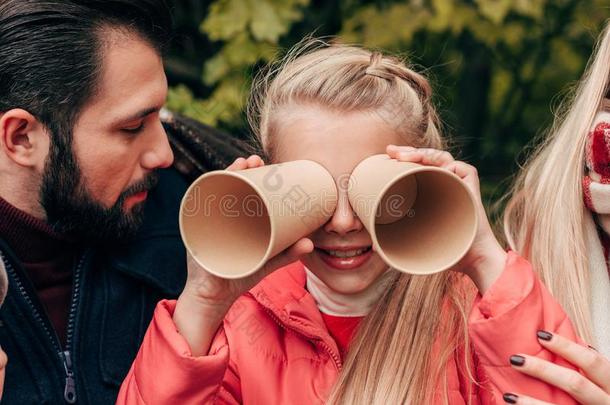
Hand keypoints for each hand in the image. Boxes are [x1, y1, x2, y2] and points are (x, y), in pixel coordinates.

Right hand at [174, 155, 313, 354]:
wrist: (215, 297)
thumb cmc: (241, 274)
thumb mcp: (268, 261)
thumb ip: (288, 253)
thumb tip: (310, 243)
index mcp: (238, 217)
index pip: (244, 189)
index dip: (253, 174)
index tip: (263, 162)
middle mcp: (221, 215)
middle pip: (229, 184)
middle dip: (241, 169)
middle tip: (254, 161)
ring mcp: (208, 221)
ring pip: (216, 191)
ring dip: (226, 174)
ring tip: (241, 165)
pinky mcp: (198, 232)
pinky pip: (199, 208)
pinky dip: (205, 193)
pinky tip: (213, 180)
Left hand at [385, 145, 506, 292]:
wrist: (469, 258)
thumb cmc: (444, 252)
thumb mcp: (414, 241)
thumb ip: (397, 240)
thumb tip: (374, 248)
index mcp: (430, 191)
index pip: (416, 167)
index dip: (402, 159)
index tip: (385, 157)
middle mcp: (444, 183)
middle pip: (426, 158)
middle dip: (408, 151)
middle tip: (390, 151)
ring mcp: (458, 182)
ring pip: (441, 158)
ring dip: (422, 153)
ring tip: (403, 157)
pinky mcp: (472, 184)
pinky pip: (460, 166)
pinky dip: (447, 164)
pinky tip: (430, 167)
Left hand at [504, 332, 609, 403]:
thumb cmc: (602, 396)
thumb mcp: (602, 381)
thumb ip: (586, 367)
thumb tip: (552, 342)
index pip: (592, 361)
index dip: (567, 347)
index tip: (540, 335)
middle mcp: (605, 401)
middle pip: (575, 384)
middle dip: (543, 371)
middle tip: (516, 359)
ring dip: (532, 403)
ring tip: (509, 395)